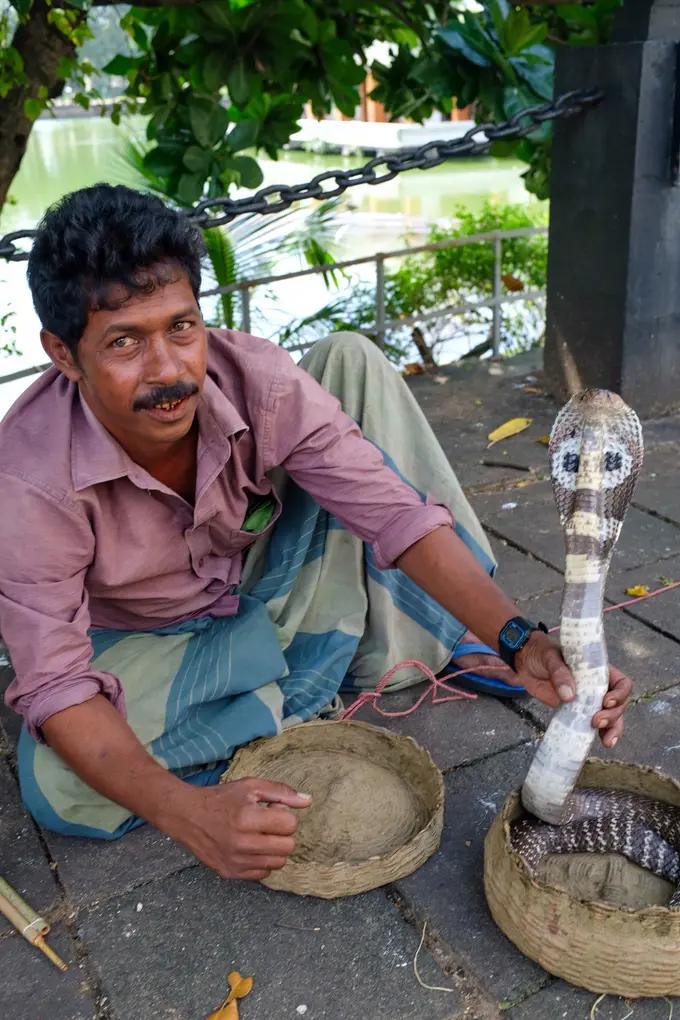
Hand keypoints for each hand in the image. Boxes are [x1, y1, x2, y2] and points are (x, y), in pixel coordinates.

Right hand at [161, 777, 310, 879]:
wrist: (187, 816)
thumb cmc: (221, 798)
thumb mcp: (251, 786)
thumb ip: (281, 792)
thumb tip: (308, 801)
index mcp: (247, 818)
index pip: (290, 825)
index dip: (284, 816)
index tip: (271, 811)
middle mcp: (241, 843)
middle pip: (287, 847)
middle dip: (282, 834)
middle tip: (267, 825)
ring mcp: (235, 861)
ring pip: (277, 863)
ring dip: (274, 849)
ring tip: (258, 836)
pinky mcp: (230, 873)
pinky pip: (262, 874)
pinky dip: (261, 862)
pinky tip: (250, 848)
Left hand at [514, 631, 631, 746]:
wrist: (525, 664)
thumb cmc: (542, 654)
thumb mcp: (550, 658)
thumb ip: (560, 673)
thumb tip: (569, 696)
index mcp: (598, 669)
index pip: (621, 682)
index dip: (619, 694)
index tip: (605, 702)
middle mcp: (598, 686)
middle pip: (618, 704)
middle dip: (612, 715)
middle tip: (595, 721)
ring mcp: (590, 700)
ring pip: (612, 717)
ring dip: (613, 729)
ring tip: (606, 741)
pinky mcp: (578, 711)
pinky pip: (595, 724)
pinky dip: (602, 733)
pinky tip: (603, 742)